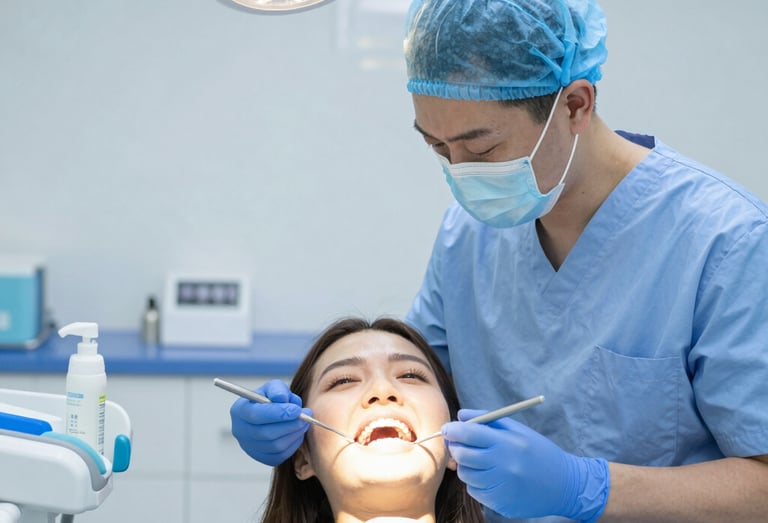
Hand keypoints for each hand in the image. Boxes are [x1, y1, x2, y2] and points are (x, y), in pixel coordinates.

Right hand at [229, 379, 309, 465]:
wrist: (269, 413)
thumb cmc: (270, 398)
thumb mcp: (273, 387)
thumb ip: (277, 389)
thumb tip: (282, 399)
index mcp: (239, 410)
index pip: (256, 415)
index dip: (278, 413)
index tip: (296, 410)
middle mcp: (240, 431)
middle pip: (266, 433)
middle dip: (290, 425)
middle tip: (306, 416)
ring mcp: (249, 447)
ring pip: (275, 446)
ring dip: (294, 434)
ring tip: (304, 422)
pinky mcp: (261, 457)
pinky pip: (280, 455)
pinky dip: (293, 444)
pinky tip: (298, 432)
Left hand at [443, 409, 609, 521]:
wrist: (565, 485)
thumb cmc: (539, 452)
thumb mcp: (518, 430)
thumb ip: (488, 419)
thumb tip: (460, 416)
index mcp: (508, 443)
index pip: (469, 434)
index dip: (453, 430)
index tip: (448, 429)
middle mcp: (503, 466)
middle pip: (462, 455)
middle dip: (456, 447)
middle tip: (458, 444)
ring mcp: (501, 487)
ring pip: (465, 474)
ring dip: (466, 466)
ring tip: (480, 461)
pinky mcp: (500, 503)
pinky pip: (474, 491)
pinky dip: (476, 482)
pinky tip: (491, 477)